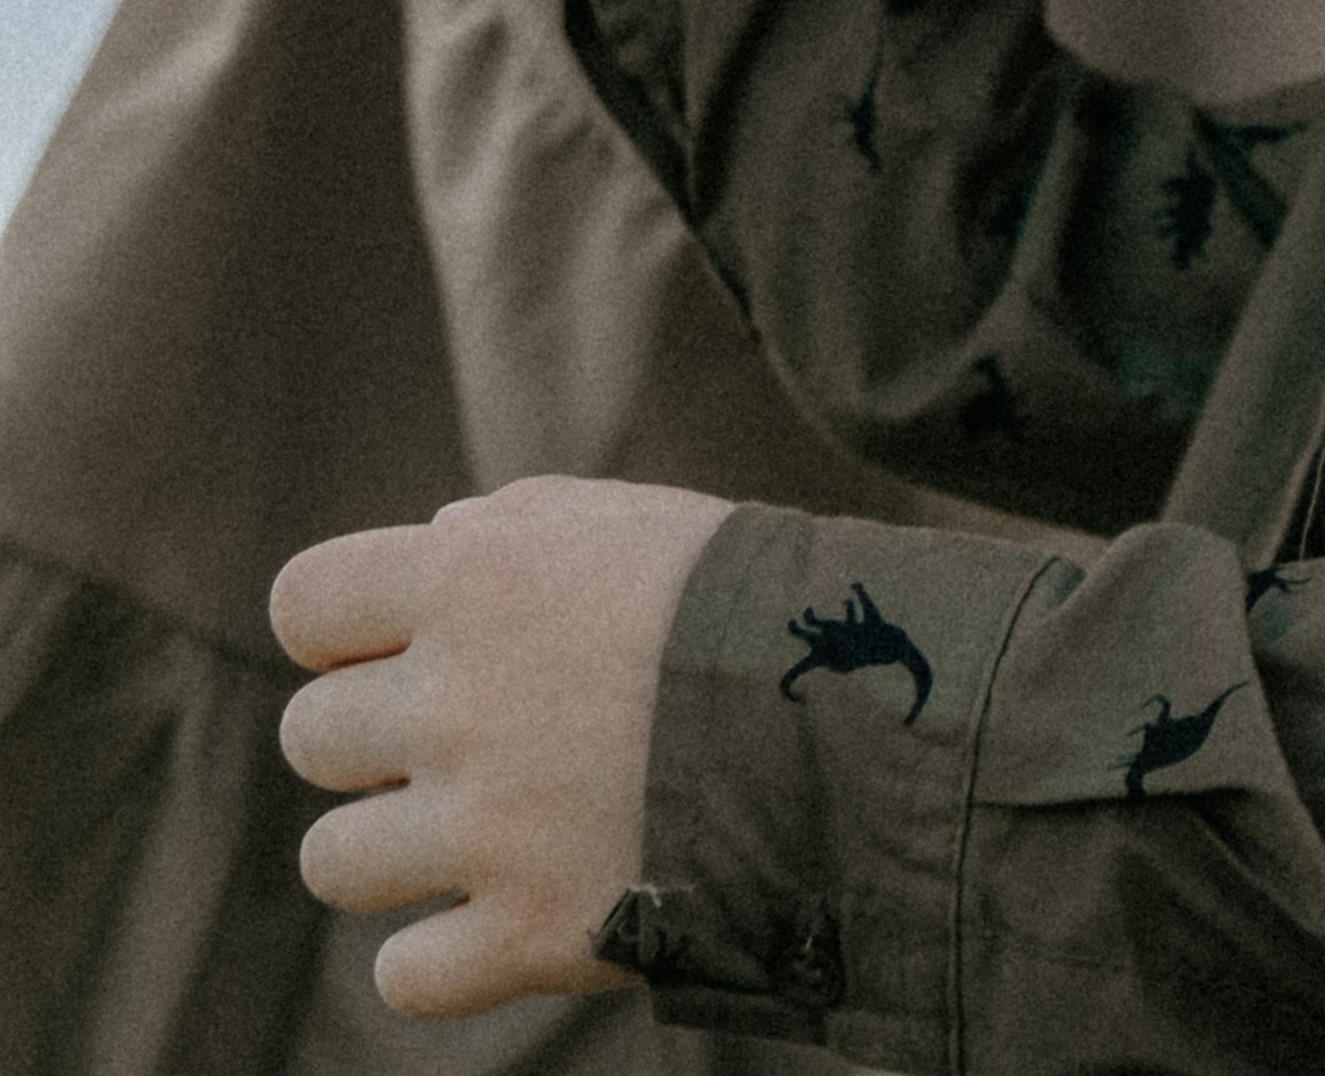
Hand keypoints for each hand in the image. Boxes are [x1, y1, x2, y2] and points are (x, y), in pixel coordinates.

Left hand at [272, 474, 731, 1017]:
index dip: (342, 632)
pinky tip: (501, 916)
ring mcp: (484, 828)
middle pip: (312, 737)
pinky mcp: (528, 936)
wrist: (850, 717)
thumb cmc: (734, 599)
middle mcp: (454, 700)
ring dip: (392, 850)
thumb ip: (499, 534)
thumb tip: (428, 554)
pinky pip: (404, 974)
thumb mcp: (615, 520)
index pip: (304, 605)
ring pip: (333, 861)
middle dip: (374, 742)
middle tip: (468, 741)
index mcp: (469, 578)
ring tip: (479, 833)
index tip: (395, 648)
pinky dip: (442, 957)